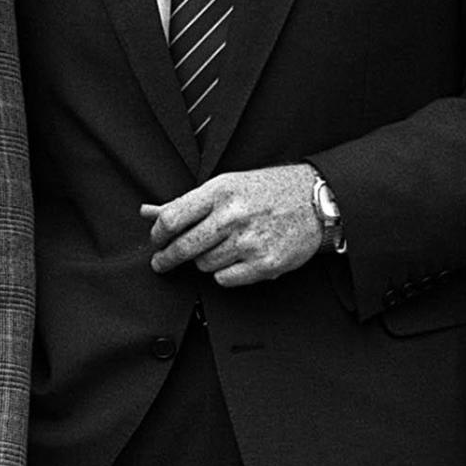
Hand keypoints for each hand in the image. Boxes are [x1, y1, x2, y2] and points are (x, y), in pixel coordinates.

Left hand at [143, 164, 321, 285]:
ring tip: (219, 248)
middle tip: (163, 262)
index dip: (157, 235)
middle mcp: (233, 216)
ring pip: (203, 265)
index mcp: (220, 191)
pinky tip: (235, 259)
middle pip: (183, 247)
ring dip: (204, 261)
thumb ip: (187, 202)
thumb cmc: (270, 190)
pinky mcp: (264, 264)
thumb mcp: (228, 185)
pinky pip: (225, 279)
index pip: (172, 219)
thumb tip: (149, 212)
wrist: (317, 201)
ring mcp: (249, 242)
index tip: (156, 241)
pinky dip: (225, 273)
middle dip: (167, 258)